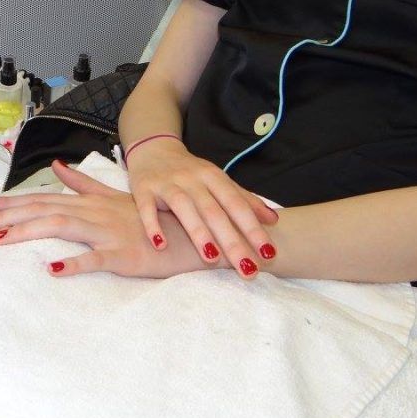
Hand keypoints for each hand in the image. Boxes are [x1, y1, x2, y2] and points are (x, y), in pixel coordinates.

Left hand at [0, 161, 271, 278]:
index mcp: (89, 203)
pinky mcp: (125, 254)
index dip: (10, 204)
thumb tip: (56, 168)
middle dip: (7, 216)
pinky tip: (51, 270)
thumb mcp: (113, 196)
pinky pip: (97, 259)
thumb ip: (83, 184)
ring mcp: (108, 232)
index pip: (42, 201)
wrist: (194, 232)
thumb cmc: (152, 218)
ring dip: (28, 233)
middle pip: (43, 211)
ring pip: (61, 228)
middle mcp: (93, 213)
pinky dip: (75, 263)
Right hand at [125, 138, 276, 268]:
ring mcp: (166, 183)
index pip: (237, 205)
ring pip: (184, 208)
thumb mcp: (218, 180)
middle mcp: (191, 178)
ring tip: (212, 259)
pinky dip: (152, 226)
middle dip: (232, 241)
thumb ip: (244, 199)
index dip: (253, 229)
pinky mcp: (143, 189)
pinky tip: (160, 245)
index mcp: (213, 176)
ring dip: (198, 233)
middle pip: (214, 211)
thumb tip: (273, 220)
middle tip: (247, 268)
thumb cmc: (190, 172)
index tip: (268, 254)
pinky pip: (147, 208)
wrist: (152, 149)